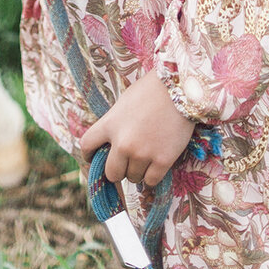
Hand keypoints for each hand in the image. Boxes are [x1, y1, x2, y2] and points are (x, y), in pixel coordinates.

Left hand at [78, 71, 194, 187]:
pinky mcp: (162, 161)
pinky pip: (151, 181)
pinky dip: (152, 176)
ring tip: (147, 157)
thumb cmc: (152, 89)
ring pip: (133, 178)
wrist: (180, 87)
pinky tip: (156, 165)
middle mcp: (123, 143)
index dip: (89, 155)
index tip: (93, 158)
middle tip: (126, 164)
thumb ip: (116, 124)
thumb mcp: (125, 103)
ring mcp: (142, 154)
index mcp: (110, 123)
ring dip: (138, 171)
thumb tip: (113, 144)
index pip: (87, 144)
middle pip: (111, 172)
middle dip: (117, 170)